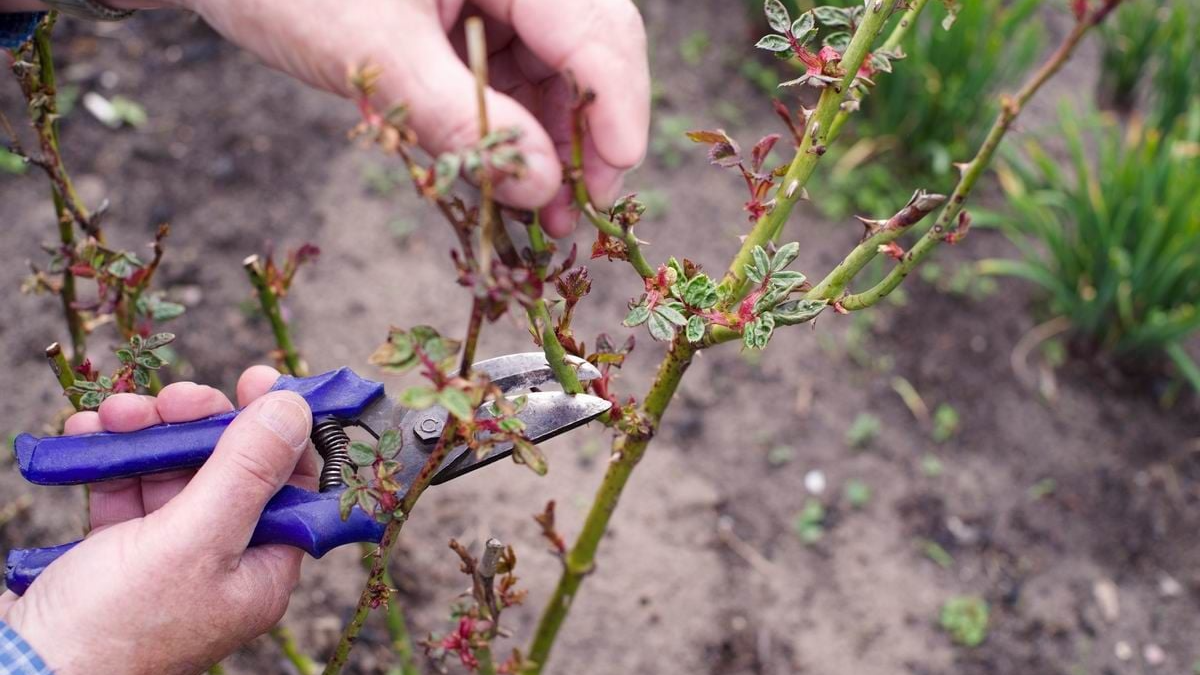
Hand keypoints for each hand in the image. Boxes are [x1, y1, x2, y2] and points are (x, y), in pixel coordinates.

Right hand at [0, 367, 316, 674]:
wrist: (20, 670)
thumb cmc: (116, 626)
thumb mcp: (195, 540)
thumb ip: (247, 471)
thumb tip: (296, 409)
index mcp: (263, 570)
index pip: (293, 484)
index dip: (280, 429)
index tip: (258, 380)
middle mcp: (225, 562)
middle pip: (232, 469)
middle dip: (200, 424)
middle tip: (173, 397)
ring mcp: (171, 557)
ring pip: (175, 471)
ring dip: (148, 434)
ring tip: (116, 414)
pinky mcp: (120, 551)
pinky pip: (128, 488)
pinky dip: (111, 458)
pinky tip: (89, 434)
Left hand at [128, 0, 649, 235]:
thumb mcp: (374, 53)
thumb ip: (461, 120)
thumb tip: (543, 189)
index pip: (597, 27)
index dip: (618, 106)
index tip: (617, 179)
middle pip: (590, 51)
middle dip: (589, 135)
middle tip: (580, 212)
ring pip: (557, 72)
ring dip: (556, 145)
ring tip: (544, 217)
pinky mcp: (473, 23)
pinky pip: (516, 80)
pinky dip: (515, 133)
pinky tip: (510, 182)